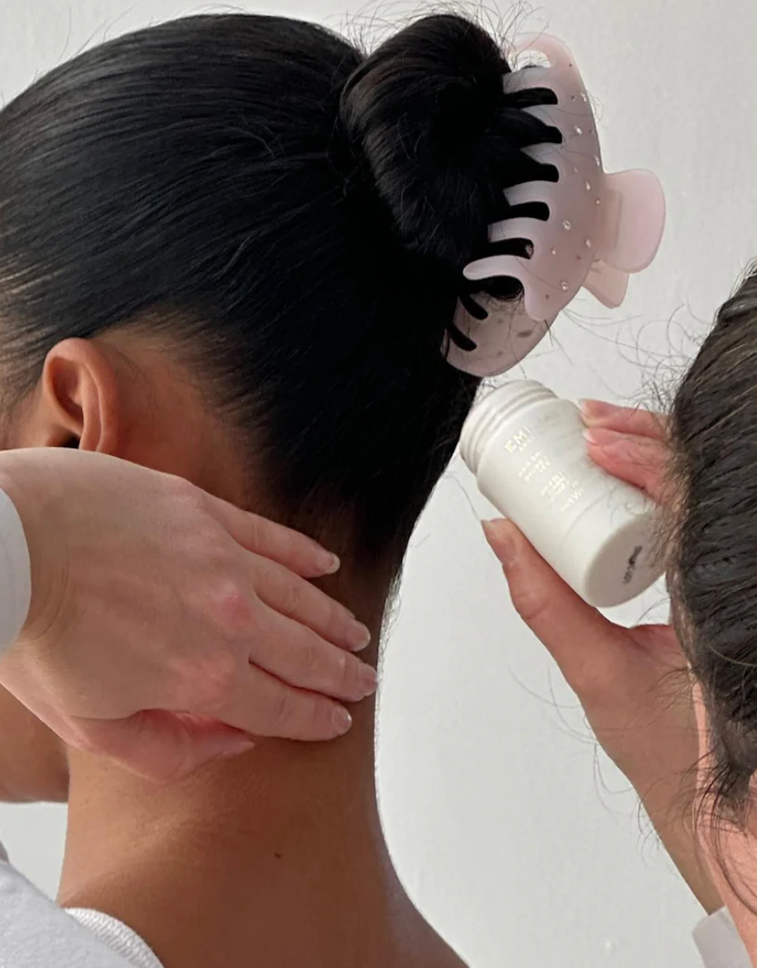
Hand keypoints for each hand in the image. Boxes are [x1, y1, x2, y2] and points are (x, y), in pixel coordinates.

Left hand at [0, 449, 375, 781]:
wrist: (4, 541)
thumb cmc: (34, 638)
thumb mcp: (91, 727)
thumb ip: (169, 748)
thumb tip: (230, 740)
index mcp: (205, 676)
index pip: (280, 704)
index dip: (314, 716)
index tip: (337, 719)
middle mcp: (230, 617)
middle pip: (303, 652)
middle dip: (338, 672)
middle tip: (363, 680)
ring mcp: (222, 557)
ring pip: (297, 595)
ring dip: (330, 619)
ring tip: (355, 633)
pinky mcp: (203, 510)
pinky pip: (270, 536)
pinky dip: (302, 555)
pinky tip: (325, 567)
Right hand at [482, 400, 721, 912]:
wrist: (726, 808)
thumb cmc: (680, 756)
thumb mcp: (597, 675)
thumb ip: (545, 604)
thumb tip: (505, 537)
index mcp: (713, 599)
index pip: (684, 500)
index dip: (643, 455)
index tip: (594, 439)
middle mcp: (727, 578)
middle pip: (696, 479)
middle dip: (644, 438)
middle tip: (588, 425)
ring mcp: (728, 579)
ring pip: (705, 491)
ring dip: (657, 454)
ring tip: (603, 438)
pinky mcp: (721, 588)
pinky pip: (701, 517)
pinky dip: (667, 484)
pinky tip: (633, 471)